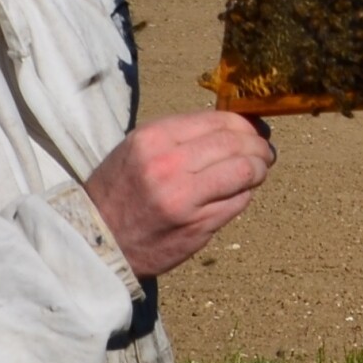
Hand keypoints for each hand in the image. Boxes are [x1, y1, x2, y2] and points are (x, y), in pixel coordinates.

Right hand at [82, 111, 275, 278]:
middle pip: (236, 144)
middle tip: (265, 151)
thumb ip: (182, 137)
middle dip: (259, 146)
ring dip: (260, 169)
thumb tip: (235, 126)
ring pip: (244, 172)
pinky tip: (238, 193)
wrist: (96, 241)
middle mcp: (169, 165)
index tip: (253, 130)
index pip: (219, 121)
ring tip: (259, 170)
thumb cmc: (120, 191)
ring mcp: (185, 198)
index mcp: (154, 139)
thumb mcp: (139, 150)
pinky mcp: (197, 226)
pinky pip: (238, 202)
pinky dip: (245, 194)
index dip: (245, 124)